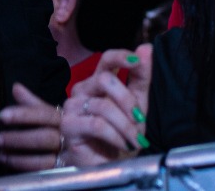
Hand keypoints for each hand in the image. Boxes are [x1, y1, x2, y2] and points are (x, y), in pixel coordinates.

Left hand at [0, 83, 64, 172]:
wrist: (95, 148)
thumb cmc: (70, 128)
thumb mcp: (55, 114)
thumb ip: (34, 103)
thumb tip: (16, 87)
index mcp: (65, 118)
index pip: (43, 114)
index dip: (23, 115)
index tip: (2, 115)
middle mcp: (69, 136)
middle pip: (43, 137)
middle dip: (18, 139)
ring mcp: (69, 156)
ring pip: (42, 158)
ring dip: (18, 157)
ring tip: (0, 154)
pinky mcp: (66, 172)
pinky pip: (44, 172)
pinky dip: (24, 168)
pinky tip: (9, 163)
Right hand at [62, 46, 152, 164]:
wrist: (105, 167)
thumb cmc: (118, 136)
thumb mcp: (136, 107)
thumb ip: (140, 79)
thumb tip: (146, 48)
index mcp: (98, 82)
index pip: (106, 60)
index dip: (120, 56)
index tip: (136, 60)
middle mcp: (82, 90)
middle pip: (105, 80)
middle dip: (128, 101)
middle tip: (140, 120)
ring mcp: (72, 106)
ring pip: (103, 105)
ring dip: (125, 125)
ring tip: (135, 140)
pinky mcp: (68, 125)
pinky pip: (97, 124)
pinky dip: (116, 136)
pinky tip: (123, 145)